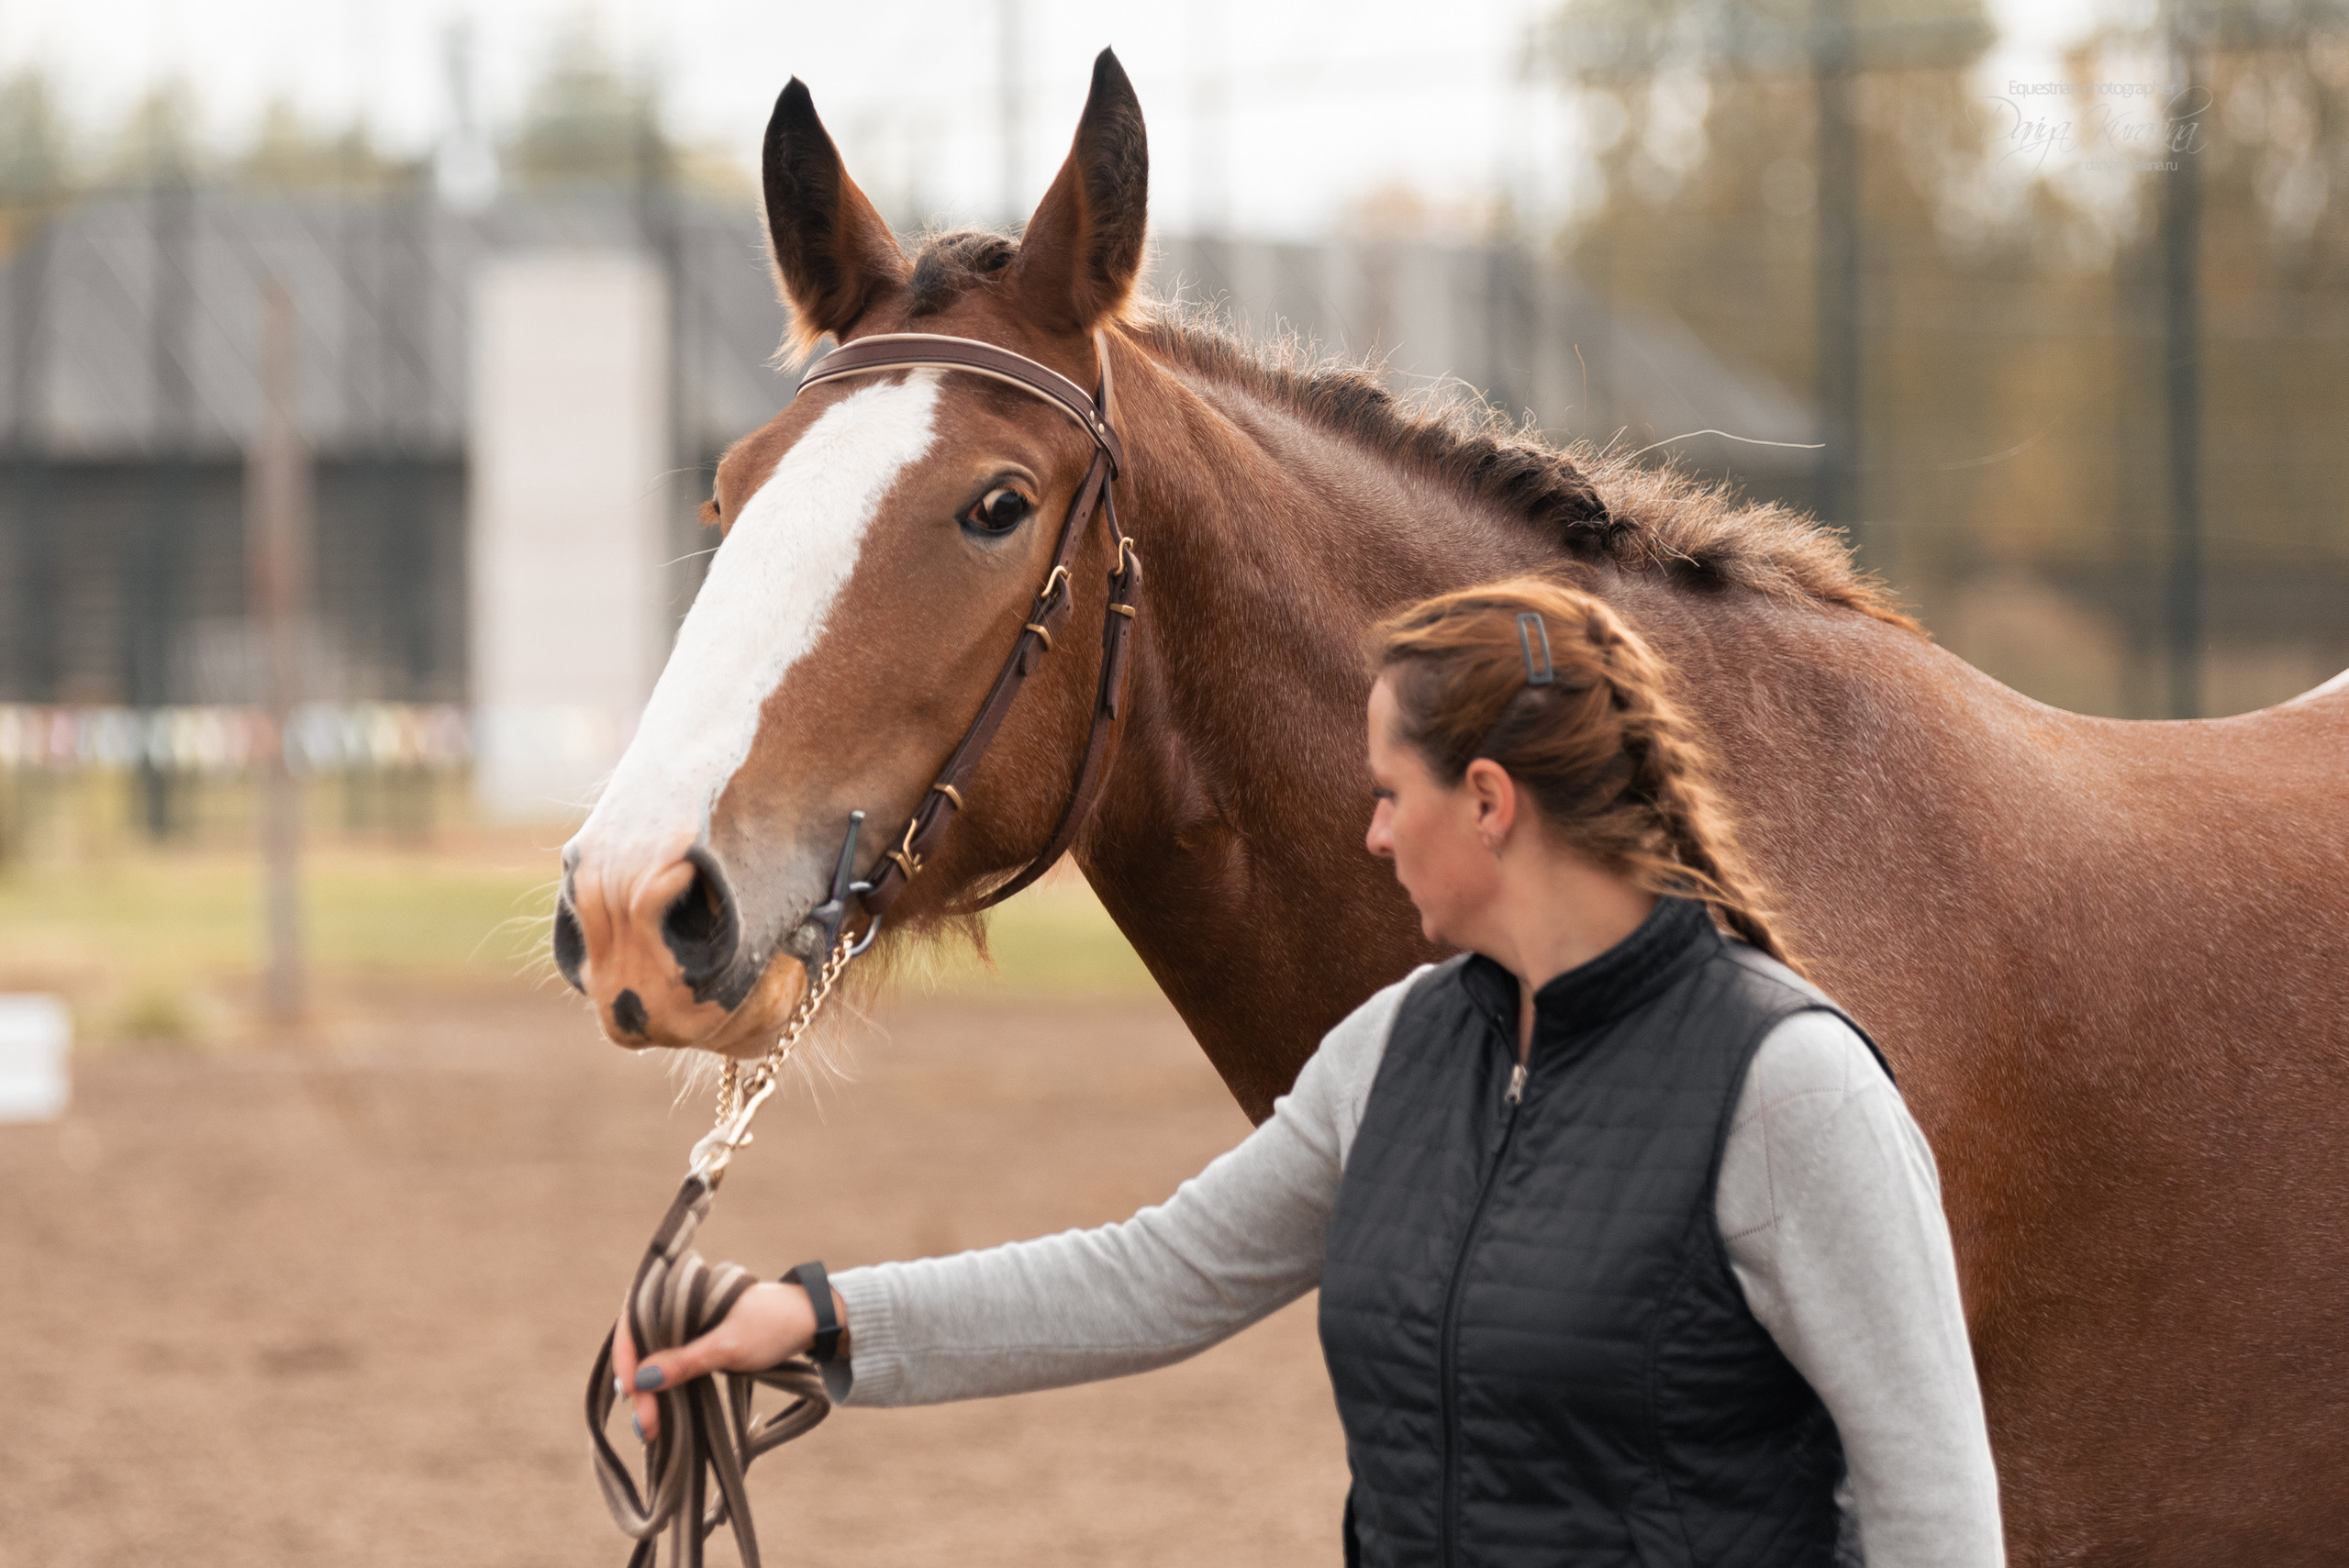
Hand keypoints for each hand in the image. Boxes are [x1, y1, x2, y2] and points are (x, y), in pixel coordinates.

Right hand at [612, 1281, 845, 1442]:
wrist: (812, 1321)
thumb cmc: (773, 1326)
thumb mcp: (728, 1347)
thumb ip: (685, 1361)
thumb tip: (641, 1380)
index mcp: (680, 1292)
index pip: (634, 1320)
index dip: (625, 1356)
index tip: (629, 1391)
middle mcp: (678, 1305)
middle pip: (642, 1344)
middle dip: (640, 1386)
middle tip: (646, 1425)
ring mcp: (689, 1324)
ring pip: (655, 1358)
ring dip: (651, 1392)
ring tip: (650, 1427)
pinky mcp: (700, 1340)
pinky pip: (672, 1363)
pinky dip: (666, 1388)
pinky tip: (662, 1411)